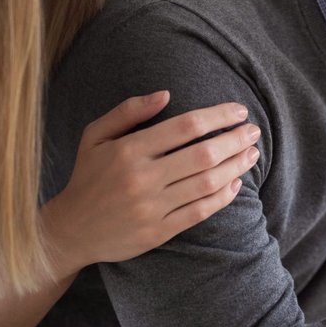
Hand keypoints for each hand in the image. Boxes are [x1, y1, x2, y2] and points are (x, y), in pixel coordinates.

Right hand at [41, 92, 261, 273]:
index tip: (238, 111)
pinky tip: (235, 183)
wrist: (72, 230)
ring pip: (206, 183)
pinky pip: (199, 211)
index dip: (217, 117)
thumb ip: (128, 111)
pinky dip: (222, 197)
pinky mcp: (158, 232)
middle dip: (234, 140)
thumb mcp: (95, 136)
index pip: (185, 127)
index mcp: (128, 150)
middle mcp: (142, 178)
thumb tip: (166, 94)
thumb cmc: (87, 176)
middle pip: (203, 154)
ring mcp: (152, 207)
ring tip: (252, 154)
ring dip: (235, 166)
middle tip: (253, 132)